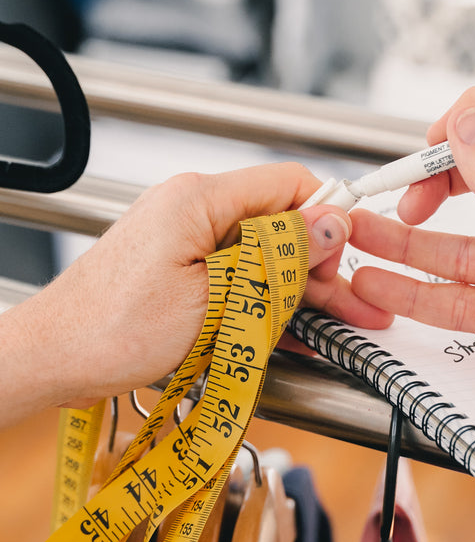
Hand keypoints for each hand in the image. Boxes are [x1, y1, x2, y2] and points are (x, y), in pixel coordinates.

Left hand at [0, 162, 388, 422]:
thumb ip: (280, 258)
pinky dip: (265, 302)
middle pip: (279, 224)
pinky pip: (239, 276)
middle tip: (352, 306)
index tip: (350, 255)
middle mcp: (193, 209)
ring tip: (334, 326)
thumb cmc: (114, 329)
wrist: (56, 359)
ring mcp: (186, 239)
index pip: (288, 182)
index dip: (327, 216)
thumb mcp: (217, 295)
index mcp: (199, 198)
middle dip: (320, 266)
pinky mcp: (182, 269)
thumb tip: (331, 225)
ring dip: (297, 291)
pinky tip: (294, 332)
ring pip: (263, 255)